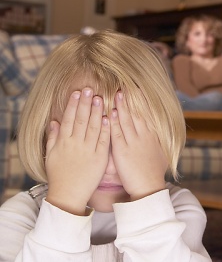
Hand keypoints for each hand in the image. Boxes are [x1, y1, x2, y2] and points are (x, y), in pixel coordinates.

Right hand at [45, 88, 109, 214]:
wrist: (68, 195)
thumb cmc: (59, 175)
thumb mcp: (51, 155)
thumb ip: (53, 137)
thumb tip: (54, 121)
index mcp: (64, 142)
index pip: (68, 119)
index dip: (72, 105)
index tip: (76, 92)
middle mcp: (75, 144)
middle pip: (81, 120)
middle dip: (85, 103)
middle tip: (89, 89)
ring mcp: (88, 150)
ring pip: (93, 127)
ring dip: (96, 112)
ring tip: (99, 98)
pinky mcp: (99, 158)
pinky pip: (103, 141)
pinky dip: (106, 129)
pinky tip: (108, 117)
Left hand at [110, 90, 167, 200]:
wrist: (149, 187)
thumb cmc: (152, 172)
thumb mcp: (160, 153)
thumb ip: (156, 140)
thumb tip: (156, 131)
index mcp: (152, 136)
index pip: (147, 114)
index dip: (142, 101)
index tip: (138, 88)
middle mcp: (144, 137)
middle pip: (137, 113)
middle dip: (132, 99)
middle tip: (127, 85)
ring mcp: (133, 143)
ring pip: (127, 121)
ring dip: (122, 106)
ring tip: (117, 93)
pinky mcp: (123, 151)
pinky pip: (118, 134)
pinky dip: (114, 122)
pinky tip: (111, 113)